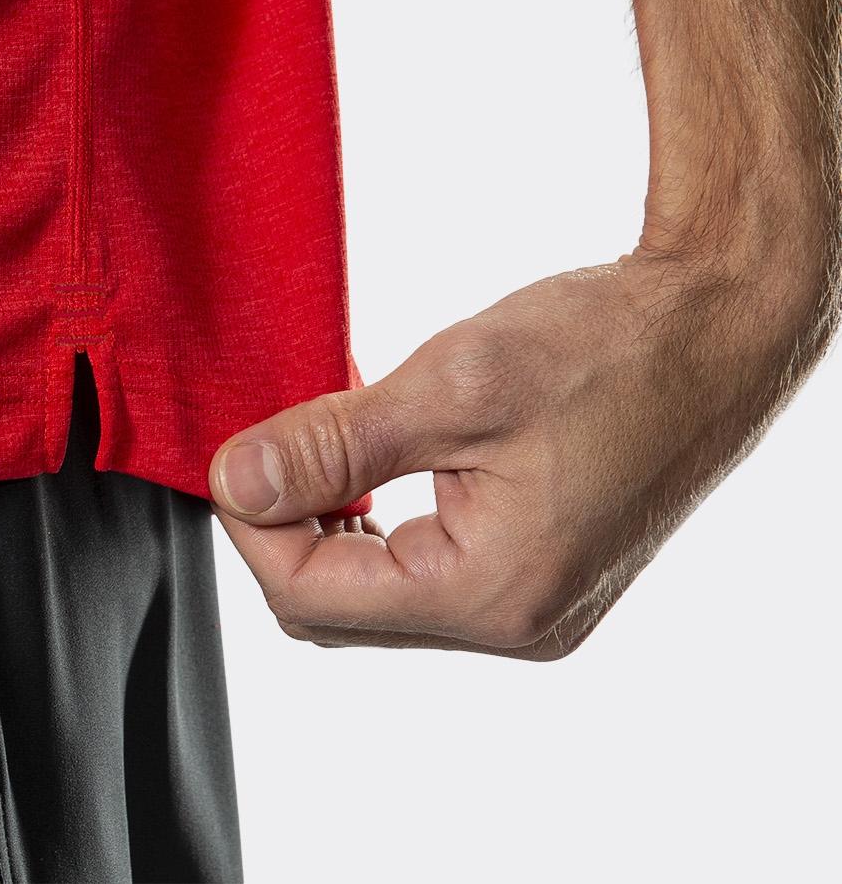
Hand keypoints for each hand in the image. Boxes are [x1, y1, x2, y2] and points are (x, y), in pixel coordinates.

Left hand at [208, 250, 829, 658]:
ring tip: (318, 446)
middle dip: (284, 530)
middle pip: (336, 609)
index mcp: (494, 595)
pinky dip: (375, 522)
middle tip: (269, 447)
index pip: (309, 596)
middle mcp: (515, 622)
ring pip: (374, 594)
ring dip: (328, 524)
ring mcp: (531, 605)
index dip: (250, 525)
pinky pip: (421, 571)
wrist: (717, 326)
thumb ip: (331, 445)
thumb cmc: (612, 348)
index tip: (230, 456)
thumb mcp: (452, 386)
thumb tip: (236, 482)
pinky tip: (368, 462)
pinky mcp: (537, 571)